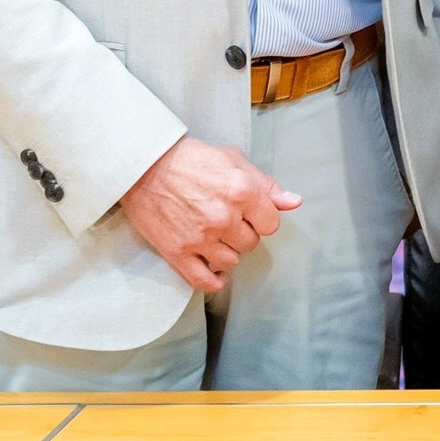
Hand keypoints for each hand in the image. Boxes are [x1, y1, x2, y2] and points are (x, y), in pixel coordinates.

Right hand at [120, 136, 300, 293]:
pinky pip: (203, 280)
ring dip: (227, 252)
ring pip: (230, 261)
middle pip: (251, 243)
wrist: (144, 167)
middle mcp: (224, 218)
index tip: (251, 214)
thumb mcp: (234, 160)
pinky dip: (213, 281)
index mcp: (242, 192)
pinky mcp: (177, 252)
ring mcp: (200, 238)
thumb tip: (294, 202)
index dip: (262, 219)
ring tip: (216, 238)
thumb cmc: (191, 159)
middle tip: (229, 221)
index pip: (271, 224)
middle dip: (244, 233)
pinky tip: (215, 273)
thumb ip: (267, 185)